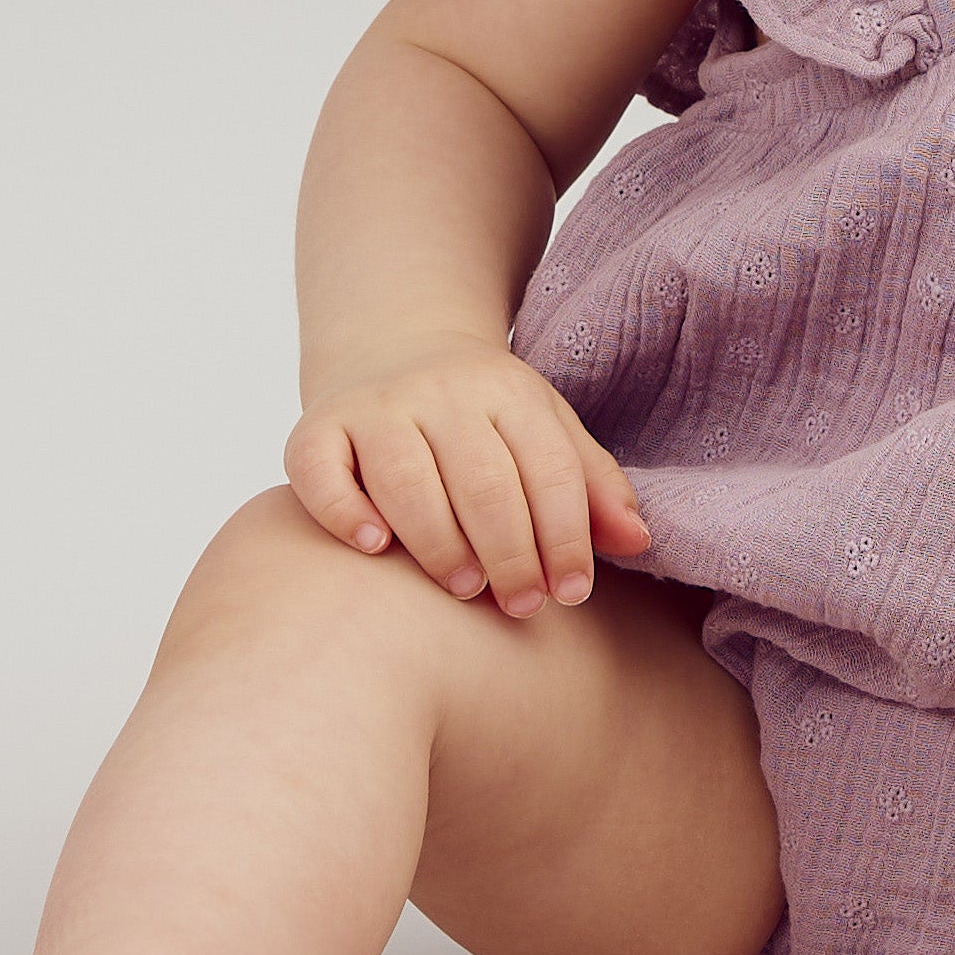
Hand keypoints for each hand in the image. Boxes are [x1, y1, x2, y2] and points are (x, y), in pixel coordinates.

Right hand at [283, 346, 651, 618]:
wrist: (393, 349)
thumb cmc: (484, 419)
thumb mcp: (545, 432)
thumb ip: (591, 486)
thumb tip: (639, 540)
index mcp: (509, 391)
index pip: (549, 468)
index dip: (566, 537)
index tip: (572, 593)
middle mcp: (440, 391)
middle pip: (483, 480)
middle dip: (511, 553)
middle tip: (522, 605)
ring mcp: (375, 407)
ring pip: (406, 478)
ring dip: (441, 544)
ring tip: (465, 589)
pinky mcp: (316, 427)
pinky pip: (321, 471)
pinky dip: (347, 512)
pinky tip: (376, 548)